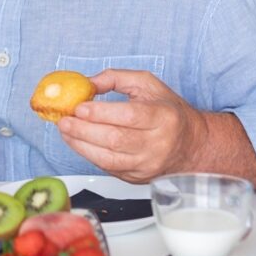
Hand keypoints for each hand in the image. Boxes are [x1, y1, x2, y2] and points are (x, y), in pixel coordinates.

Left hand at [56, 69, 208, 182]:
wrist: (191, 145)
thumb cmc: (168, 112)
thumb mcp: (148, 84)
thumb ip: (116, 78)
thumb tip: (87, 83)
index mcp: (163, 117)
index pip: (129, 116)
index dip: (101, 113)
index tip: (79, 107)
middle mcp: (158, 144)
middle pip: (115, 140)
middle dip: (83, 130)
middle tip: (64, 120)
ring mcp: (147, 164)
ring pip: (109, 159)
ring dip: (81, 145)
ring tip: (65, 131)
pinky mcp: (138, 178)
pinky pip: (108, 169)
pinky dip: (89, 155)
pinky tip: (78, 143)